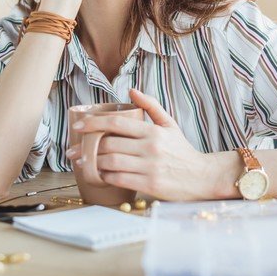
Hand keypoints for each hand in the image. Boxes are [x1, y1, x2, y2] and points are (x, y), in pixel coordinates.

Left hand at [67, 89, 214, 200]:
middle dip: (87, 147)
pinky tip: (101, 175)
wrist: (202, 176)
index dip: (93, 123)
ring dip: (93, 163)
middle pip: (109, 143)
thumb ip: (151, 106)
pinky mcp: (149, 184)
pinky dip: (105, 177)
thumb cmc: (182, 151)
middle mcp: (150, 147)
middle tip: (74, 151)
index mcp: (152, 130)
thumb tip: (131, 91)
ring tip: (85, 163)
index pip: (116, 122)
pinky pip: (118, 179)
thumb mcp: (169, 124)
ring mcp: (149, 166)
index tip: (78, 126)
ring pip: (110, 162)